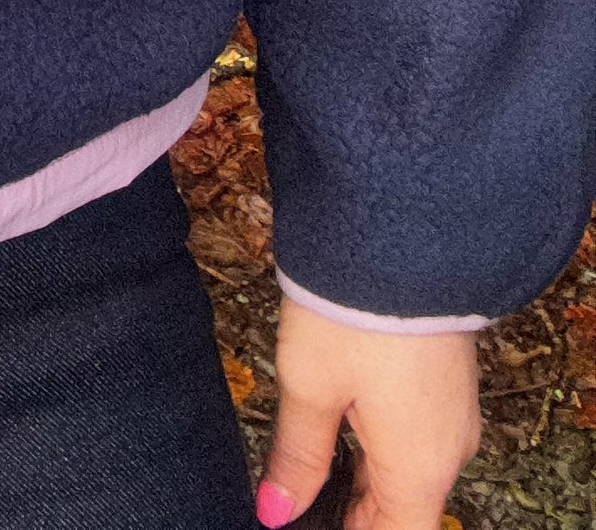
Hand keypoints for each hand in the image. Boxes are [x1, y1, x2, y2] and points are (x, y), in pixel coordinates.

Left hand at [256, 299, 479, 527]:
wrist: (403, 228)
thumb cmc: (351, 311)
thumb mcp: (310, 385)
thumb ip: (298, 456)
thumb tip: (277, 513)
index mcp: (420, 469)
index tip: (309, 519)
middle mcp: (449, 450)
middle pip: (402, 508)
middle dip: (353, 509)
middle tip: (294, 491)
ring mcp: (452, 411)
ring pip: (406, 468)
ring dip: (362, 473)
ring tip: (305, 460)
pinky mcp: (445, 376)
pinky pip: (414, 431)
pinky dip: (376, 440)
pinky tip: (336, 420)